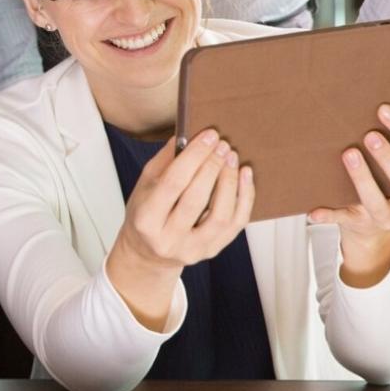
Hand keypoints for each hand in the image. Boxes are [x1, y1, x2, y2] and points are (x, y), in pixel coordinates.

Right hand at [114, 128, 252, 269]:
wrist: (148, 254)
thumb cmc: (145, 214)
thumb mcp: (145, 186)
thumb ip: (166, 161)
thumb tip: (189, 136)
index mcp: (146, 219)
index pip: (173, 183)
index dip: (193, 157)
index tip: (208, 136)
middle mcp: (168, 238)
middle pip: (196, 199)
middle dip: (212, 167)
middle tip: (222, 145)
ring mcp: (192, 249)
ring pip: (220, 215)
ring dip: (230, 182)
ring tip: (232, 159)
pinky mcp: (211, 251)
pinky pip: (235, 225)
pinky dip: (244, 198)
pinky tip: (244, 177)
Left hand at [308, 104, 389, 285]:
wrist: (375, 226)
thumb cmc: (389, 179)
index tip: (384, 108)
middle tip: (369, 135)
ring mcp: (386, 217)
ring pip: (377, 202)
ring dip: (362, 179)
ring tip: (348, 153)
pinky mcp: (359, 224)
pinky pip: (343, 220)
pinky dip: (328, 215)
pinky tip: (312, 210)